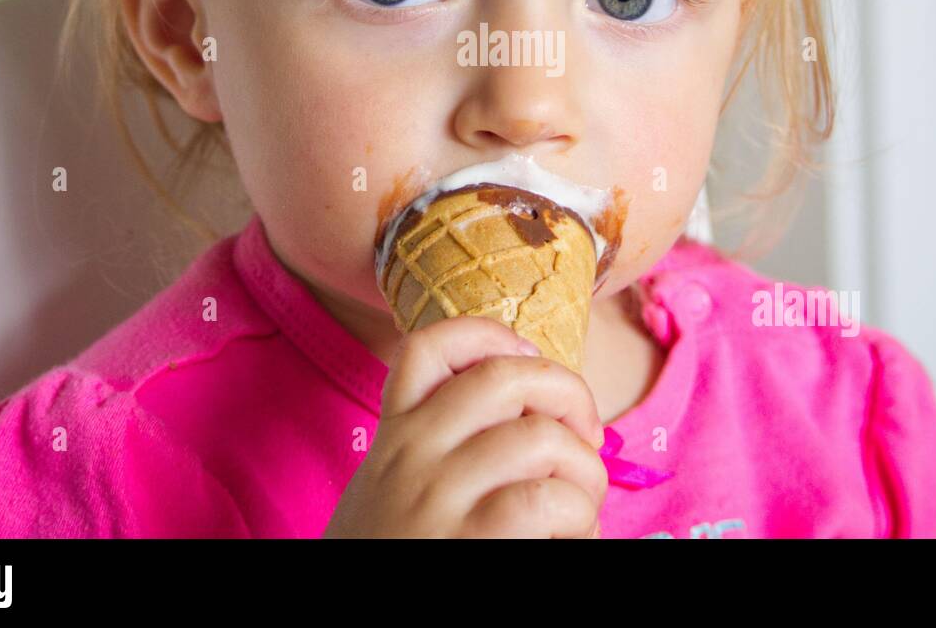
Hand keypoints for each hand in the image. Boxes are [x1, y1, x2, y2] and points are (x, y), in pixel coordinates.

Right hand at [322, 315, 608, 537]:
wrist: (349, 627)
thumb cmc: (393, 558)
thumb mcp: (390, 495)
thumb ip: (440, 452)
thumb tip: (541, 422)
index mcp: (393, 438)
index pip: (430, 346)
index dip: (492, 336)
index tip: (526, 358)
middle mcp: (411, 456)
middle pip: (505, 375)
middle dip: (568, 392)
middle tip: (586, 435)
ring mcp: (437, 500)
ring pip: (541, 438)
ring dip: (585, 469)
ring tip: (580, 505)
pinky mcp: (469, 547)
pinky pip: (549, 504)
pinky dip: (581, 518)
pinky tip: (573, 540)